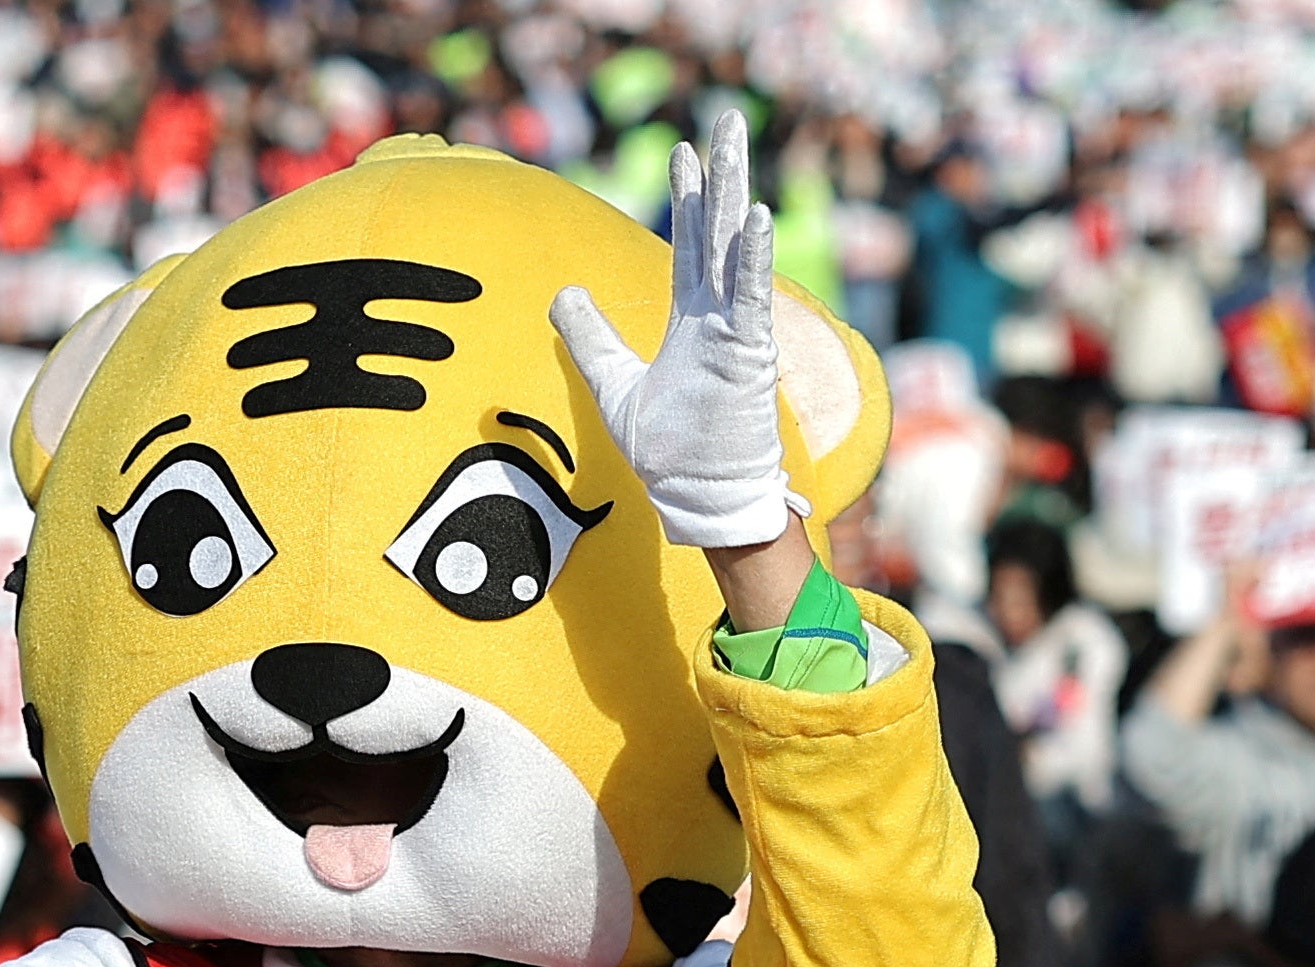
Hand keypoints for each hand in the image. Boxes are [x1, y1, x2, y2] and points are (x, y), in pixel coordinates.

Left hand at [552, 95, 796, 560]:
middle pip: (718, 230)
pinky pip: (749, 296)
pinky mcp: (747, 353)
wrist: (699, 499)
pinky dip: (751, 257)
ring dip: (736, 193)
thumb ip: (588, 337)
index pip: (690, 245)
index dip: (688, 197)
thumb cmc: (670, 453)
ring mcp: (737, 330)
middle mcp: (719, 316)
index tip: (684, 151)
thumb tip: (561, 293)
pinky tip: (754, 215)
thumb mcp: (612, 384)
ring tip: (736, 141)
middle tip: (727, 120)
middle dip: (721, 173)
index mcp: (693, 321)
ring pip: (734, 247)